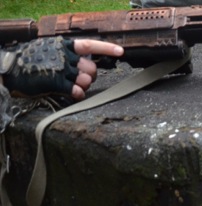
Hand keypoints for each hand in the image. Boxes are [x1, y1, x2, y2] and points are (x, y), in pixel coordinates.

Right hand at [0, 37, 122, 99]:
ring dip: (84, 86)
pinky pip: (78, 91)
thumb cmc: (30, 61)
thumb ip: (67, 55)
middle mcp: (65, 56)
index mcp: (63, 46)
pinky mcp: (56, 82)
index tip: (121, 51)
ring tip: (73, 86)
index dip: (106, 48)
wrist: (9, 68)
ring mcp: (61, 69)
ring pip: (87, 79)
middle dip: (91, 76)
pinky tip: (72, 93)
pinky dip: (78, 94)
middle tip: (82, 80)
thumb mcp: (49, 50)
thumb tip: (86, 66)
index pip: (90, 45)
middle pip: (92, 68)